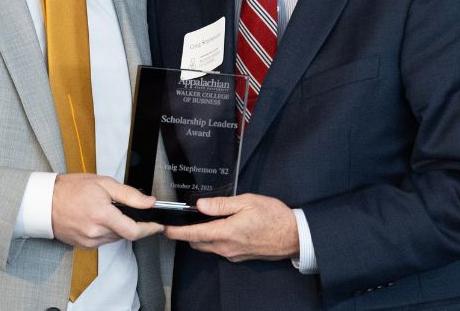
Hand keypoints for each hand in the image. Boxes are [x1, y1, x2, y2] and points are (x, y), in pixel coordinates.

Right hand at [51, 174, 163, 247]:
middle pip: (125, 233)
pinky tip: (96, 218)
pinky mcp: (84, 245)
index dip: (150, 229)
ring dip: (117, 226)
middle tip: (121, 208)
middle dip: (130, 222)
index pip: (134, 231)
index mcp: (102, 215)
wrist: (44, 202)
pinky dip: (106, 231)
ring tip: (105, 210)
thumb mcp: (103, 183)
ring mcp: (89, 241)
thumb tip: (149, 202)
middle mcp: (96, 232)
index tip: (157, 226)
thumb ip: (129, 194)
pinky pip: (103, 240)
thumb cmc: (70, 189)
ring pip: (115, 237)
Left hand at [164, 193, 298, 261]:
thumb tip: (200, 205)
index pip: (194, 235)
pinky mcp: (240, 257)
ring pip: (209, 247)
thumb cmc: (273, 216)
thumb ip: (221, 204)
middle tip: (184, 221)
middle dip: (188, 234)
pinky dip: (215, 241)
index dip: (177, 233)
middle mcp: (227, 247)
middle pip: (198, 243)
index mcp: (226, 233)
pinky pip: (221, 250)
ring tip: (203, 222)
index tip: (165, 229)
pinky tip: (222, 228)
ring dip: (202, 237)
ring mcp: (233, 254)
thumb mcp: (247, 202)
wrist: (294, 236)